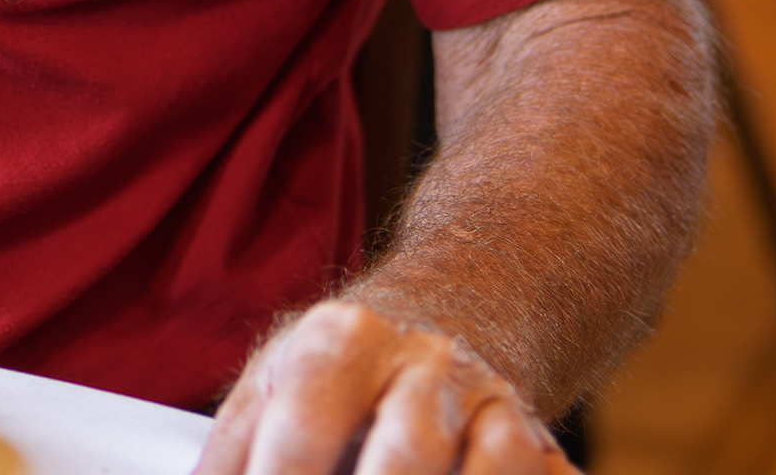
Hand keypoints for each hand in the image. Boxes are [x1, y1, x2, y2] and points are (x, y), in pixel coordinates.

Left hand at [191, 300, 568, 474]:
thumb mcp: (272, 385)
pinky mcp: (543, 449)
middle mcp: (427, 365)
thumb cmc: (342, 370)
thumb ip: (232, 453)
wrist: (452, 314)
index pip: (308, 418)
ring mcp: (495, 405)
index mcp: (344, 340)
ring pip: (497, 461)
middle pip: (408, 449)